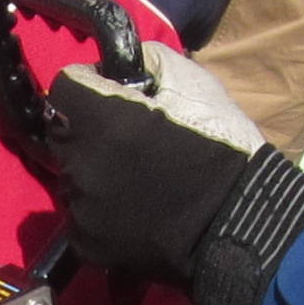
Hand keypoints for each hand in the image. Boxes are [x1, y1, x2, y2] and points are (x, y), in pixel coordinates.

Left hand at [46, 74, 256, 289]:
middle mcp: (80, 163)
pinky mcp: (87, 243)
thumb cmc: (223, 146)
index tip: (113, 95)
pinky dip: (100, 212)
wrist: (239, 222)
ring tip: (138, 181)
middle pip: (64, 134)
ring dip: (95, 172)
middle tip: (131, 142)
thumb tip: (118, 65)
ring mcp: (81, 207)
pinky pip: (81, 217)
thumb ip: (147, 62)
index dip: (89, 86)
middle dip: (89, 131)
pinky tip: (135, 210)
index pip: (64, 88)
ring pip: (72, 177)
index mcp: (100, 119)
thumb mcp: (193, 82)